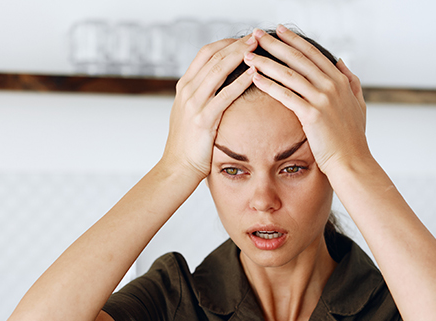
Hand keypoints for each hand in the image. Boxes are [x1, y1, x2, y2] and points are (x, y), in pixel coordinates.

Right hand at [160, 35, 257, 185]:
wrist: (177, 168)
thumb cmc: (188, 144)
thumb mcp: (190, 114)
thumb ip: (202, 98)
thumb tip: (220, 88)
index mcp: (185, 86)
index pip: (206, 53)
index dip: (226, 42)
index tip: (245, 38)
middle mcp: (187, 90)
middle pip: (214, 56)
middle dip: (237, 44)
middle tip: (257, 36)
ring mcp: (193, 103)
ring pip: (219, 70)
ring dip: (240, 56)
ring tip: (258, 47)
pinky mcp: (203, 119)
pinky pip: (225, 95)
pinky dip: (240, 82)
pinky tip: (254, 74)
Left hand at [244, 26, 370, 177]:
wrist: (352, 162)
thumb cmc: (352, 139)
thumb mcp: (358, 104)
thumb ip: (351, 80)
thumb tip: (340, 61)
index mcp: (341, 81)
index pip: (313, 53)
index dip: (294, 40)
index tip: (278, 31)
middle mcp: (332, 85)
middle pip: (298, 58)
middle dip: (274, 45)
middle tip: (256, 35)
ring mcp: (322, 99)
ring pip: (289, 74)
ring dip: (266, 63)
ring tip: (248, 55)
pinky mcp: (312, 114)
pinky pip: (286, 95)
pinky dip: (269, 84)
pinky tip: (255, 78)